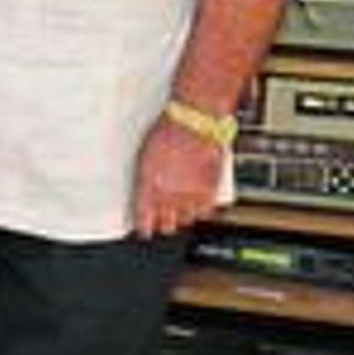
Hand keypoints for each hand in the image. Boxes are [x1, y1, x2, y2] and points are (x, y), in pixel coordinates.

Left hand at [132, 115, 223, 237]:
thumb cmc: (168, 132)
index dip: (143, 228)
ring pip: (186, 220)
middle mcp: (170, 195)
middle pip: (166, 224)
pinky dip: (199, 210)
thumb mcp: (144, 157)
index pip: (144, 220)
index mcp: (149, 186)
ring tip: (178, 209)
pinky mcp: (210, 192)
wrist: (195, 124)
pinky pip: (204, 212)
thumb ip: (145, 181)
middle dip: (162, 223)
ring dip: (181, 216)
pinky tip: (195, 204)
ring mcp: (191, 195)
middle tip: (161, 220)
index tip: (144, 230)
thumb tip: (143, 193)